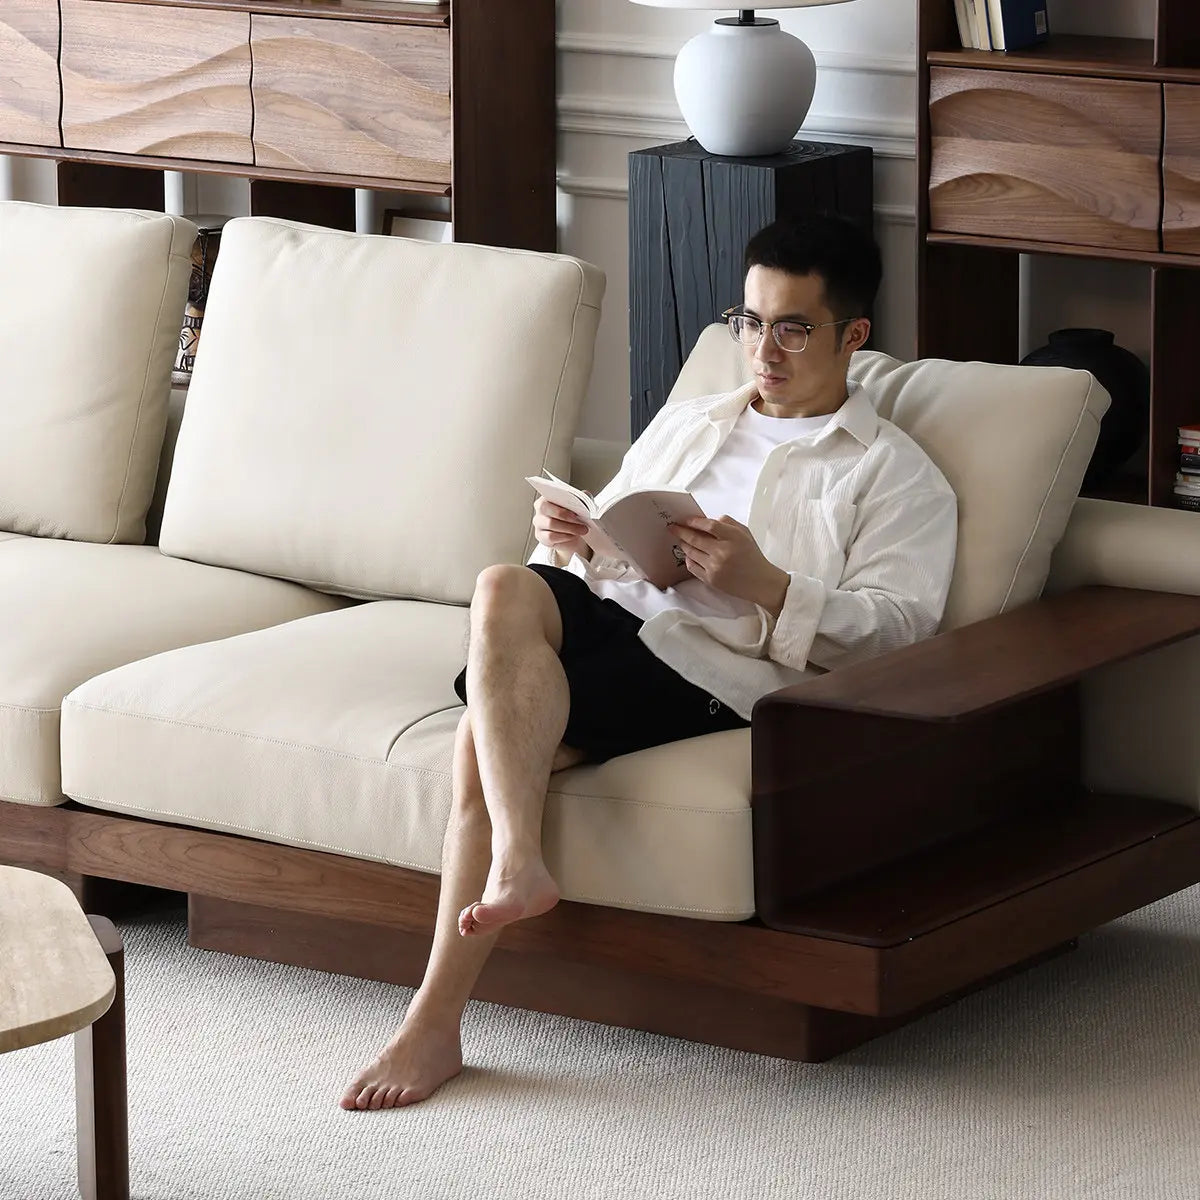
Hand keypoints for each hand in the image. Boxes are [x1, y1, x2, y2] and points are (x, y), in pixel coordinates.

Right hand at [533, 496, 590, 559]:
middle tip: (581, 521)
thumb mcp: (580, 505)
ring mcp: (539, 524)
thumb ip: (582, 498)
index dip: (560, 500)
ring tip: (582, 530)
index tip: (574, 507)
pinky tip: (573, 536)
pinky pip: (550, 537)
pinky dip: (564, 536)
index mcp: (547, 498)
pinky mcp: (541, 537)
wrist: (574, 534)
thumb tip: (585, 494)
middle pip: (546, 509)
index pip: (548, 495)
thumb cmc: (574, 517)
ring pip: (550, 524)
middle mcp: (540, 510)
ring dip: (569, 527)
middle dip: (566, 515)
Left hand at [670, 516, 789, 614]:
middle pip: (695, 538)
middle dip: (681, 531)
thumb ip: (727, 523)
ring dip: (684, 544)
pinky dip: (688, 559)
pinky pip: (692, 566)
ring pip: (691, 552)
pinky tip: (689, 554)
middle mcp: (722, 552)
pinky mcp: (710, 579)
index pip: (709, 526)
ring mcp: (715, 567)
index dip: (695, 521)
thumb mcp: (745, 533)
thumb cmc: (752, 556)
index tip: (686, 520)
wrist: (760, 582)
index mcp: (733, 538)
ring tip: (681, 540)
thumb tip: (707, 520)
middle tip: (672, 527)